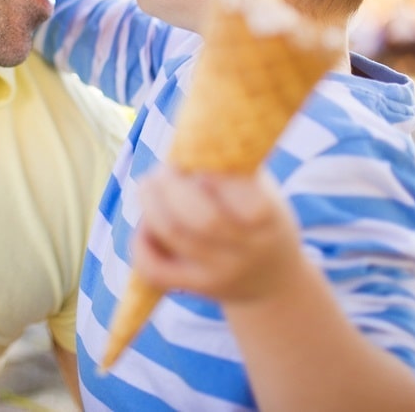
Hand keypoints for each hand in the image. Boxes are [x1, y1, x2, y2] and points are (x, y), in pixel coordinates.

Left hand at [130, 164, 303, 303]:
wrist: (273, 284)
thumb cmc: (262, 220)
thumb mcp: (265, 192)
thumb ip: (234, 166)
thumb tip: (194, 126)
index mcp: (270, 220)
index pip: (246, 201)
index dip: (215, 176)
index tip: (198, 159)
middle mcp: (246, 250)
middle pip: (202, 219)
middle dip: (171, 186)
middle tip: (162, 170)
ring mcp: (219, 274)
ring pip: (173, 236)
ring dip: (151, 203)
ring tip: (149, 186)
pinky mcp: (195, 288)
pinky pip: (155, 269)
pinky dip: (141, 242)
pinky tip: (146, 225)